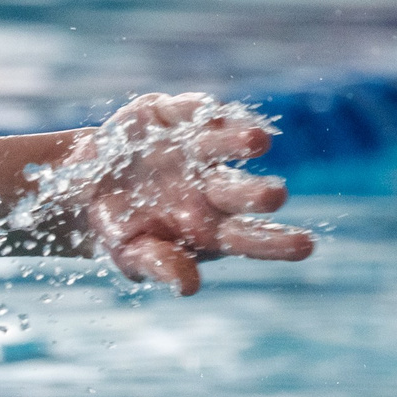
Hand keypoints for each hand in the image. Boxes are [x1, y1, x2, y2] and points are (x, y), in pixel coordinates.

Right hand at [57, 93, 315, 294]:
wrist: (88, 181)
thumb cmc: (120, 227)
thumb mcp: (131, 253)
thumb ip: (159, 265)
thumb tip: (189, 287)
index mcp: (207, 228)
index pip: (248, 238)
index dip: (276, 242)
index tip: (307, 246)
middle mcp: (210, 187)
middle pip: (240, 192)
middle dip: (257, 193)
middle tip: (279, 195)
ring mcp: (195, 150)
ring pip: (223, 144)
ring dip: (238, 141)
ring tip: (257, 142)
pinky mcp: (174, 117)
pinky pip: (190, 111)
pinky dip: (198, 110)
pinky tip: (207, 109)